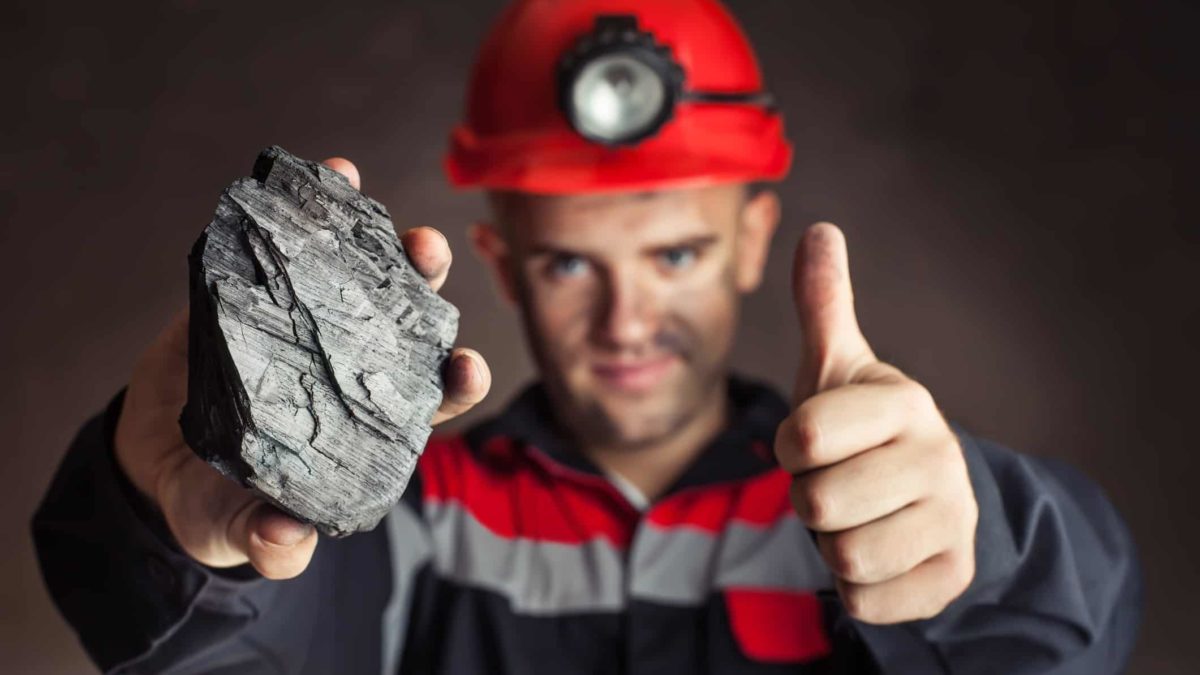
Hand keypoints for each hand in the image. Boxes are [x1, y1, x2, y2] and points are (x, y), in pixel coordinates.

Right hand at [113, 157, 490, 579]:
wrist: (150, 453)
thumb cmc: (212, 500)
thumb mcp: (229, 528)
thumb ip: (265, 539)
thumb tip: (287, 542)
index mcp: (368, 424)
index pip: (426, 401)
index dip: (453, 382)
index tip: (468, 366)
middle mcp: (354, 365)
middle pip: (407, 324)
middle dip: (425, 289)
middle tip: (428, 253)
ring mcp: (315, 322)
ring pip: (364, 275)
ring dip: (385, 241)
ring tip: (391, 214)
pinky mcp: (268, 290)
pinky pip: (299, 244)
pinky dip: (320, 208)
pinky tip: (335, 175)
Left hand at [774, 222, 977, 623]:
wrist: (925, 498)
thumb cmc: (861, 428)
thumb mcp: (837, 367)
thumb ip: (823, 304)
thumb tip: (819, 227)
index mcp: (904, 402)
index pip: (804, 435)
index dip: (790, 446)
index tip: (810, 441)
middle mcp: (939, 458)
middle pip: (817, 502)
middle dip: (810, 499)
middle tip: (837, 484)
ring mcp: (952, 521)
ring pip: (842, 556)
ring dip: (831, 544)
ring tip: (857, 517)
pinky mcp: (950, 578)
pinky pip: (866, 603)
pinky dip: (857, 588)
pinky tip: (879, 555)